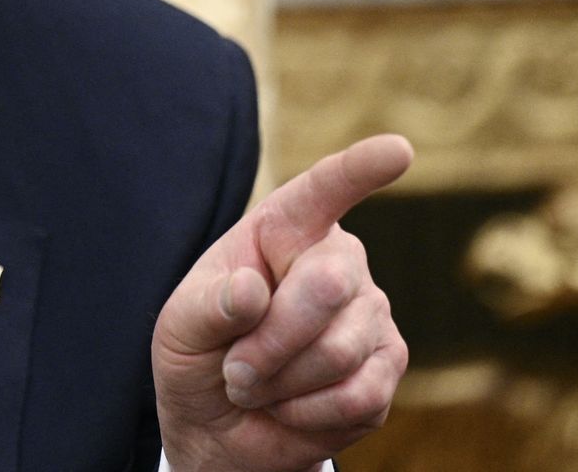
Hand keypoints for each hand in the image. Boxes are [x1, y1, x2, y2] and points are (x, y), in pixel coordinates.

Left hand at [151, 135, 412, 471]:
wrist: (221, 429)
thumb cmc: (200, 357)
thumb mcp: (180, 328)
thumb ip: (209, 306)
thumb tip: (252, 291)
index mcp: (285, 230)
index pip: (323, 191)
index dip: (359, 170)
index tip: (397, 150)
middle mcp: (339, 261)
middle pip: (325, 287)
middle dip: (269, 342)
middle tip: (235, 371)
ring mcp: (371, 314)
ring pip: (337, 351)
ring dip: (280, 384)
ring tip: (256, 386)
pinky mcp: (389, 368)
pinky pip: (356, 396)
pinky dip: (306, 414)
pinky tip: (288, 408)